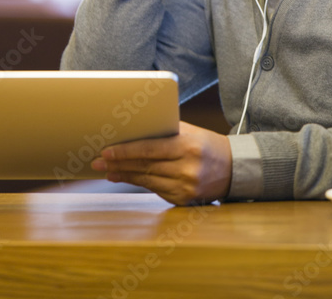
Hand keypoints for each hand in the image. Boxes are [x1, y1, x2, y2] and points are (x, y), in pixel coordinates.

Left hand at [90, 121, 232, 205]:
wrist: (234, 167)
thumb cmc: (206, 143)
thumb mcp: (189, 131)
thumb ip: (164, 131)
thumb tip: (132, 131)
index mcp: (187, 146)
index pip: (150, 149)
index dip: (126, 151)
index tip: (106, 151)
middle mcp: (187, 168)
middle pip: (145, 166)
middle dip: (118, 164)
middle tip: (97, 162)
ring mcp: (186, 187)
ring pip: (147, 181)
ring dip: (124, 175)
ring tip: (106, 170)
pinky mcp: (185, 200)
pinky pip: (156, 190)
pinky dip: (139, 183)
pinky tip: (125, 177)